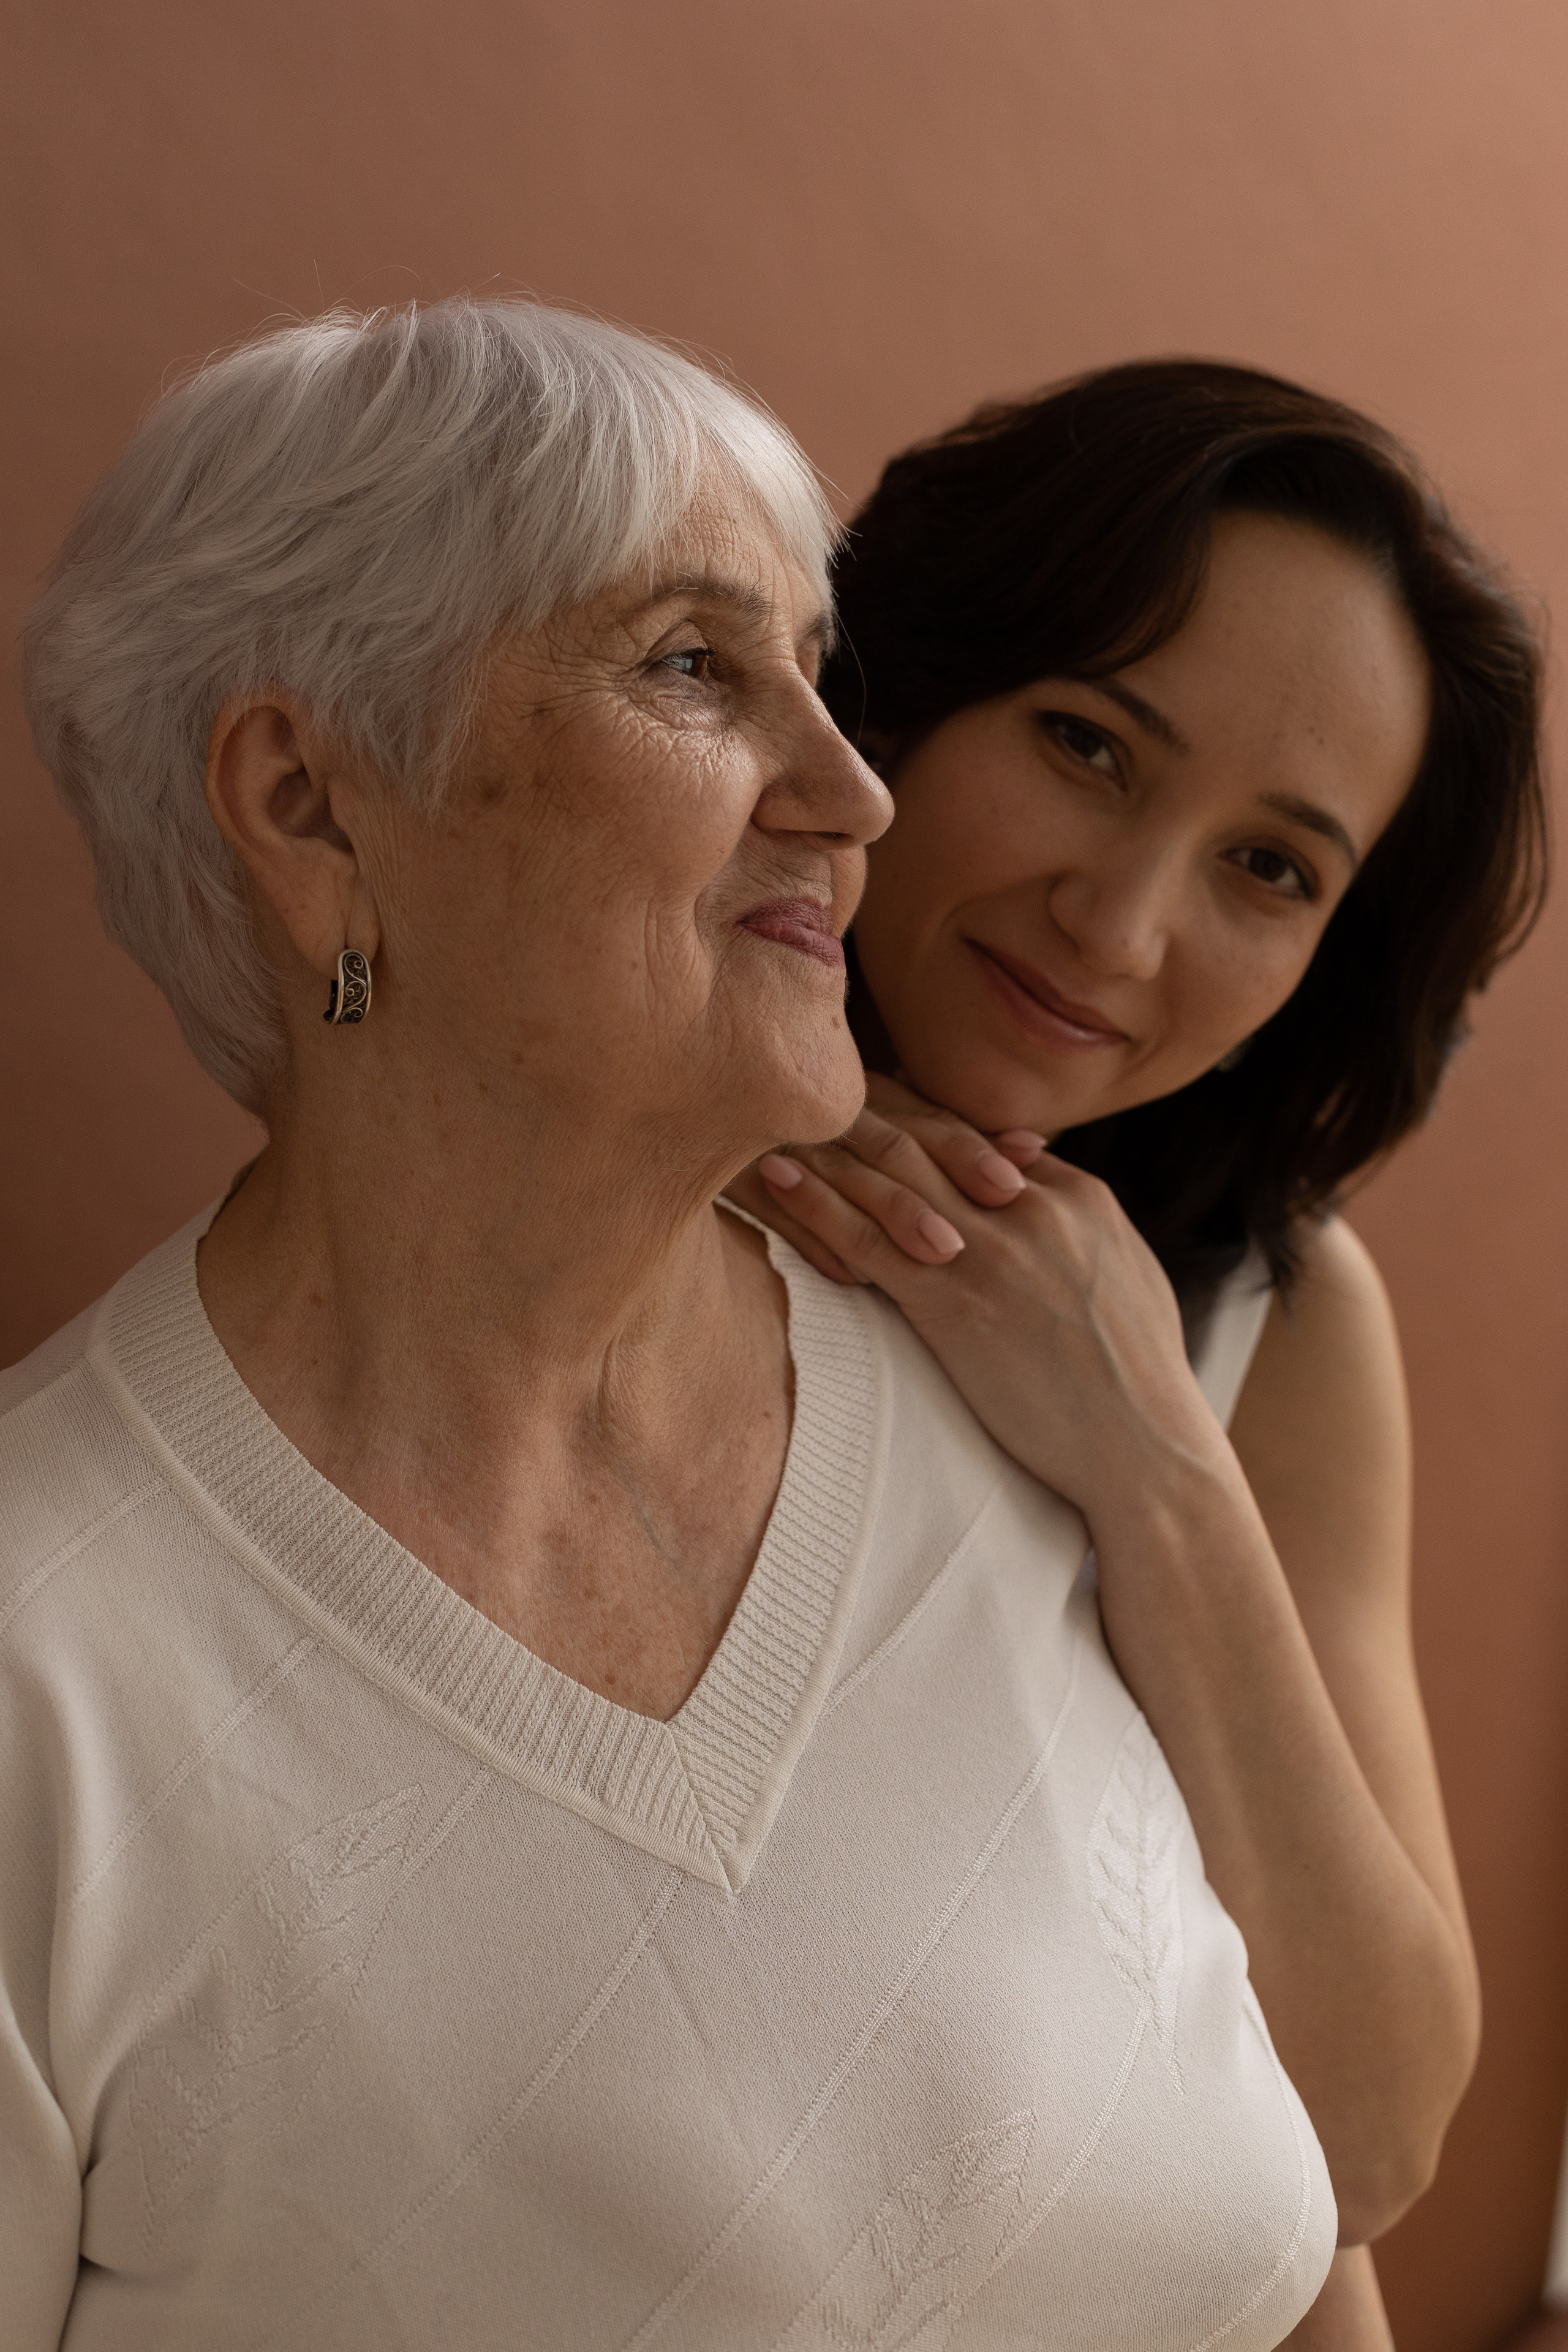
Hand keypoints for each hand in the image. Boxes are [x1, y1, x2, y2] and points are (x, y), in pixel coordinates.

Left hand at [731, 1076, 1229, 1525]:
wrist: (1145, 1449)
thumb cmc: (1136, 1370)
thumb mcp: (1120, 1265)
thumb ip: (1070, 1202)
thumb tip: (1020, 1152)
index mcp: (1074, 1195)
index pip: (973, 1132)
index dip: (909, 1109)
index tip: (862, 1096)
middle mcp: (1030, 1208)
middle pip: (925, 1136)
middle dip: (859, 1109)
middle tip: (801, 1089)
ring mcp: (991, 1254)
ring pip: (890, 1178)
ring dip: (825, 1144)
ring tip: (768, 1118)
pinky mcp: (955, 1306)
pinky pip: (868, 1241)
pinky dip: (818, 1205)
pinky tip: (776, 1179)